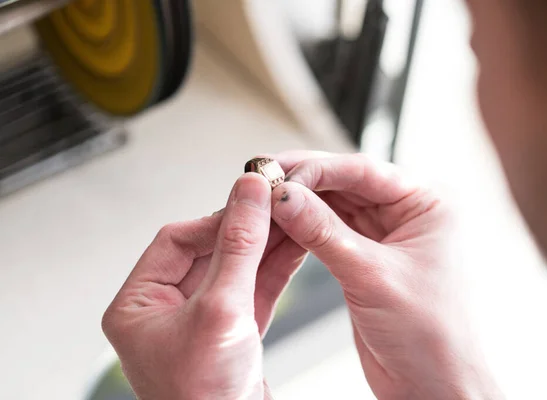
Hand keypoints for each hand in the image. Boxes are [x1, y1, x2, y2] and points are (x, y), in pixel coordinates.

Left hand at [102, 173, 306, 399]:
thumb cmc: (205, 398)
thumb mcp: (221, 309)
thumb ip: (238, 246)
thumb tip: (247, 193)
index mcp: (139, 305)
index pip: (176, 240)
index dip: (216, 218)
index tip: (250, 199)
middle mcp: (166, 311)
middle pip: (209, 251)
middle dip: (247, 230)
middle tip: (277, 203)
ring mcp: (200, 321)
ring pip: (235, 269)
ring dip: (266, 246)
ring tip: (293, 219)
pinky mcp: (231, 333)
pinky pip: (252, 290)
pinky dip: (274, 270)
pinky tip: (295, 247)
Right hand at [269, 151, 501, 399]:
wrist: (431, 386)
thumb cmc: (430, 336)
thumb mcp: (371, 276)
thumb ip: (323, 232)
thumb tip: (284, 197)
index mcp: (428, 203)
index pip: (364, 171)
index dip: (317, 169)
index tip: (278, 174)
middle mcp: (408, 212)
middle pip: (346, 182)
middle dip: (304, 181)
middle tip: (263, 178)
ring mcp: (387, 233)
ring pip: (335, 205)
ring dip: (300, 202)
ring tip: (265, 199)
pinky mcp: (367, 256)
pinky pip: (330, 230)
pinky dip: (304, 226)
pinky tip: (281, 222)